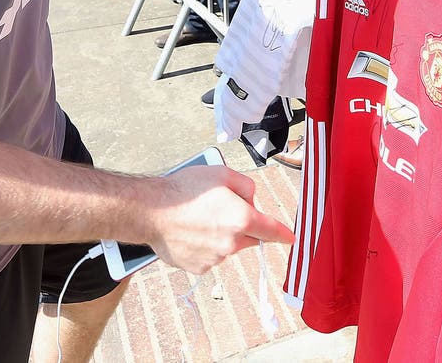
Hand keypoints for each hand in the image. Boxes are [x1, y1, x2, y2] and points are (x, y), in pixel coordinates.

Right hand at [147, 166, 293, 274]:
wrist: (151, 211)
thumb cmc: (184, 190)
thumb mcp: (221, 174)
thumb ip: (245, 186)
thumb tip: (251, 199)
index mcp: (241, 219)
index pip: (271, 230)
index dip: (283, 234)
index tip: (290, 238)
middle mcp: (231, 243)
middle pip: (249, 239)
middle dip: (243, 227)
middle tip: (221, 210)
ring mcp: (215, 258)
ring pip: (228, 247)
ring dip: (221, 236)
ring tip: (199, 219)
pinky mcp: (199, 267)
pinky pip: (211, 257)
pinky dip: (205, 247)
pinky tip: (190, 232)